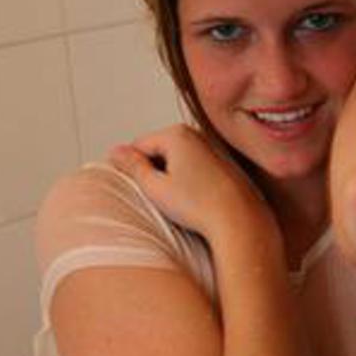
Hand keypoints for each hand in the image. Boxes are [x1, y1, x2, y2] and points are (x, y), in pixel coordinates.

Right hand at [108, 124, 274, 240]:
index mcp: (177, 133)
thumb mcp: (155, 187)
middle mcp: (197, 134)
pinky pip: (196, 170)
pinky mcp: (224, 165)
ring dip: (172, 178)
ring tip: (181, 202)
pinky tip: (196, 202)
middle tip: (163, 199)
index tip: (141, 191)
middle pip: (159, 152)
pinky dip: (190, 182)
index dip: (134, 171)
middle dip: (155, 173)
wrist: (239, 221)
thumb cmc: (199, 206)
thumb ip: (132, 166)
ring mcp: (213, 148)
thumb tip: (116, 152)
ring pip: (178, 162)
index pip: (139, 146)